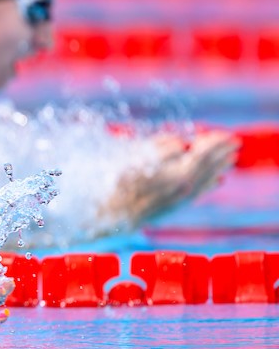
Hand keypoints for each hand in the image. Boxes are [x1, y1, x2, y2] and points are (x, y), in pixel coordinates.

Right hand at [106, 129, 238, 225]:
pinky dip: (211, 184)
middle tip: (236, 143)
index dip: (216, 143)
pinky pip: (200, 192)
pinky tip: (217, 181)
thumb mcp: (137, 157)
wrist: (112, 214)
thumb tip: (181, 144)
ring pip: (207, 180)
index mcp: (179, 172)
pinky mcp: (176, 206)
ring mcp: (182, 198)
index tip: (227, 135)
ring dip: (220, 168)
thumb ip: (161, 148)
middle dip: (222, 154)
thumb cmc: (119, 182)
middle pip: (209, 167)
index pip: (204, 153)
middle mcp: (185, 187)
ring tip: (231, 160)